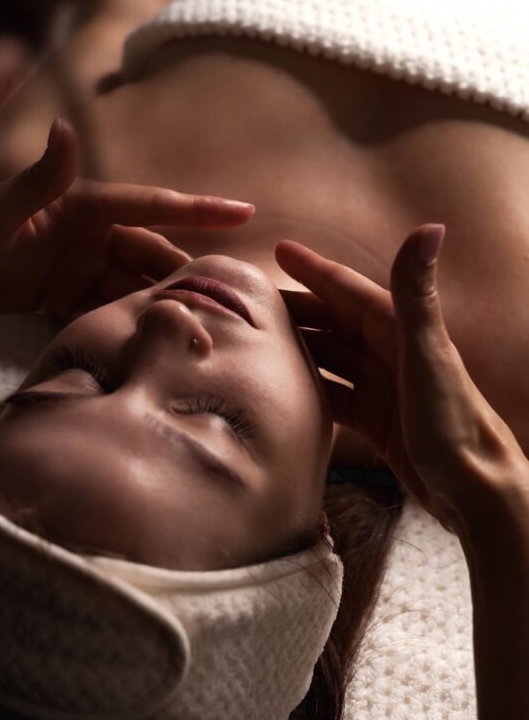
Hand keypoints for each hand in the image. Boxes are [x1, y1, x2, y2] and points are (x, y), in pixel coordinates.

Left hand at [0, 118, 254, 315]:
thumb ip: (40, 177)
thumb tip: (66, 126)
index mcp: (84, 205)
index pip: (152, 205)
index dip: (199, 209)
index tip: (245, 211)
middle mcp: (91, 233)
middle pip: (153, 254)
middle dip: (188, 273)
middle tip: (229, 301)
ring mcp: (81, 265)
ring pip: (136, 283)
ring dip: (162, 302)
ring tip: (199, 327)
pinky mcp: (67, 293)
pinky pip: (109, 306)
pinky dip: (130, 320)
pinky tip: (153, 338)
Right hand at [276, 226, 528, 539]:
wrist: (474, 492)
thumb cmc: (452, 421)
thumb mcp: (426, 353)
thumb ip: (415, 294)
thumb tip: (429, 227)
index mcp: (398, 327)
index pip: (346, 289)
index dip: (313, 269)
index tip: (278, 250)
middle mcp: (390, 350)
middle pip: (331, 321)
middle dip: (293, 308)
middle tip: (246, 303)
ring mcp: (382, 385)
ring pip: (329, 357)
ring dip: (296, 347)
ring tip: (253, 342)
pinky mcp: (377, 419)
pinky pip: (334, 394)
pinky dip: (308, 388)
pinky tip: (280, 390)